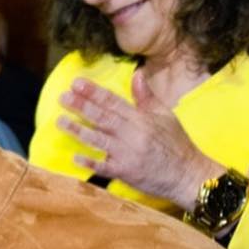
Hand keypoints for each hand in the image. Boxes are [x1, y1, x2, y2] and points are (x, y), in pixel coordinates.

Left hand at [56, 73, 221, 209]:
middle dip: (81, 106)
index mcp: (142, 118)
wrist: (188, 174)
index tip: (77, 83)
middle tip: (62, 97)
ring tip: (59, 121)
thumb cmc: (176, 144)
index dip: (94, 92)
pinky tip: (75, 157)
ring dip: (78, 130)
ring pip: (99, 139)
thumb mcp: (165, 116)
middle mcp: (133, 134)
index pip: (113, 101)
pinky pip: (104, 167)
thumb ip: (146, 97)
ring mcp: (128, 154)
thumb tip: (137, 74)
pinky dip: (90, 162)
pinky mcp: (126, 172)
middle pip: (103, 117)